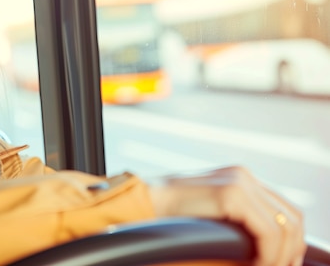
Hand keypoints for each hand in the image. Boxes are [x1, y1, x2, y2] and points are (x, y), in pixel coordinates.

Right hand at [149, 166, 305, 265]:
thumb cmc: (168, 217)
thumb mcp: (211, 218)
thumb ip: (237, 223)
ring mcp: (238, 180)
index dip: (291, 243)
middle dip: (291, 251)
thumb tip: (262, 249)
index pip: (285, 211)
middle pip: (292, 217)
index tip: (282, 265)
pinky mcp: (230, 193)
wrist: (140, 205)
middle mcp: (243, 175)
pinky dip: (269, 253)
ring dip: (281, 256)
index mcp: (240, 179)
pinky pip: (268, 230)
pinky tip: (256, 264)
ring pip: (286, 225)